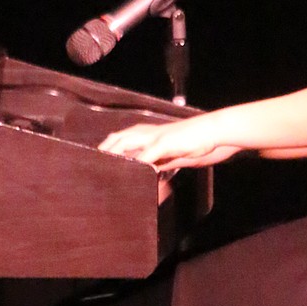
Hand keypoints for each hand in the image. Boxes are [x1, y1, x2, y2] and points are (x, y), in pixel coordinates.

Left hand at [99, 115, 240, 170]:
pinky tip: (130, 170)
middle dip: (104, 151)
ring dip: (113, 153)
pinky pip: (146, 154)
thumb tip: (146, 172)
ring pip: (126, 142)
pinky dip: (136, 162)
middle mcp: (149, 132)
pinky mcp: (165, 142)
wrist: (214, 133)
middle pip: (118, 138)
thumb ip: (158, 162)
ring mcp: (156, 136)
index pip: (121, 138)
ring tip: (103, 166)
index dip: (108, 148)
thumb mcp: (172, 155)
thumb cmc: (195, 143)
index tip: (96, 159)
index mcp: (149, 133)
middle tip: (92, 165)